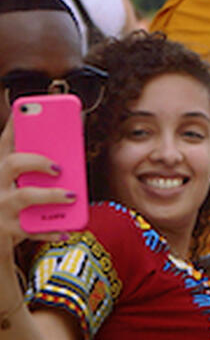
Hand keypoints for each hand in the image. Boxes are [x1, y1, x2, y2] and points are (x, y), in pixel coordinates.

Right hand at [0, 119, 74, 245]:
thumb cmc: (15, 200)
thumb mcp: (21, 181)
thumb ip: (38, 168)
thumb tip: (71, 152)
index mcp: (1, 167)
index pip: (6, 141)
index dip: (15, 124)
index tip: (24, 109)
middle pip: (13, 164)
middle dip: (37, 161)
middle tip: (59, 166)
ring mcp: (1, 207)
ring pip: (24, 196)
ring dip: (51, 195)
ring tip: (72, 196)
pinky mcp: (9, 229)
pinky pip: (33, 229)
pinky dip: (52, 230)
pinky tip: (67, 230)